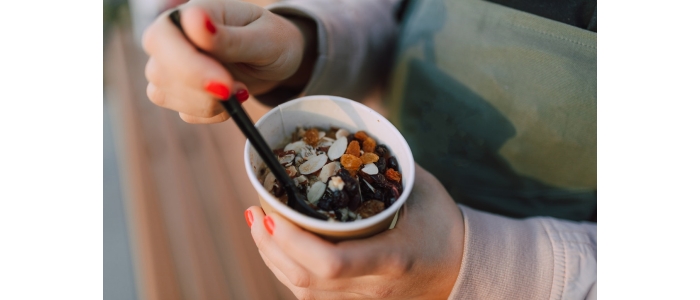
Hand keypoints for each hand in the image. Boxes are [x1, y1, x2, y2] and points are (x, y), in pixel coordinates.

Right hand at [141, 0, 310, 122]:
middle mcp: (171, 39)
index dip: (189, 66)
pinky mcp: (180, 92)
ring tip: (241, 89)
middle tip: (239, 91)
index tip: (224, 85)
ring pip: (165, 95)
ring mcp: (171, 67)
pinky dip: (213, 114)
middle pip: (158, 71)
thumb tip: (193, 20)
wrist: (276, 58)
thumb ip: (230, 37)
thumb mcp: (264, 37)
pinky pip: (186, 113)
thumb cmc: (272, 39)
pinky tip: (233, 100)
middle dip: (200, 90)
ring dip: (208, 104)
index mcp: (188, 14)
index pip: (163, 38)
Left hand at [246, 164, 464, 298]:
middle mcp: (373, 287)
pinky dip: (289, 271)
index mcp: (392, 258)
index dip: (291, 242)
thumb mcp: (423, 190)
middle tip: (255, 213)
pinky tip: (280, 248)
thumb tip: (350, 139)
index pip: (331, 263)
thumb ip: (386, 166)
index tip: (272, 213)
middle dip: (269, 247)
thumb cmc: (444, 227)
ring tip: (260, 225)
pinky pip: (311, 297)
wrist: (464, 272)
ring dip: (273, 259)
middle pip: (306, 280)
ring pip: (303, 293)